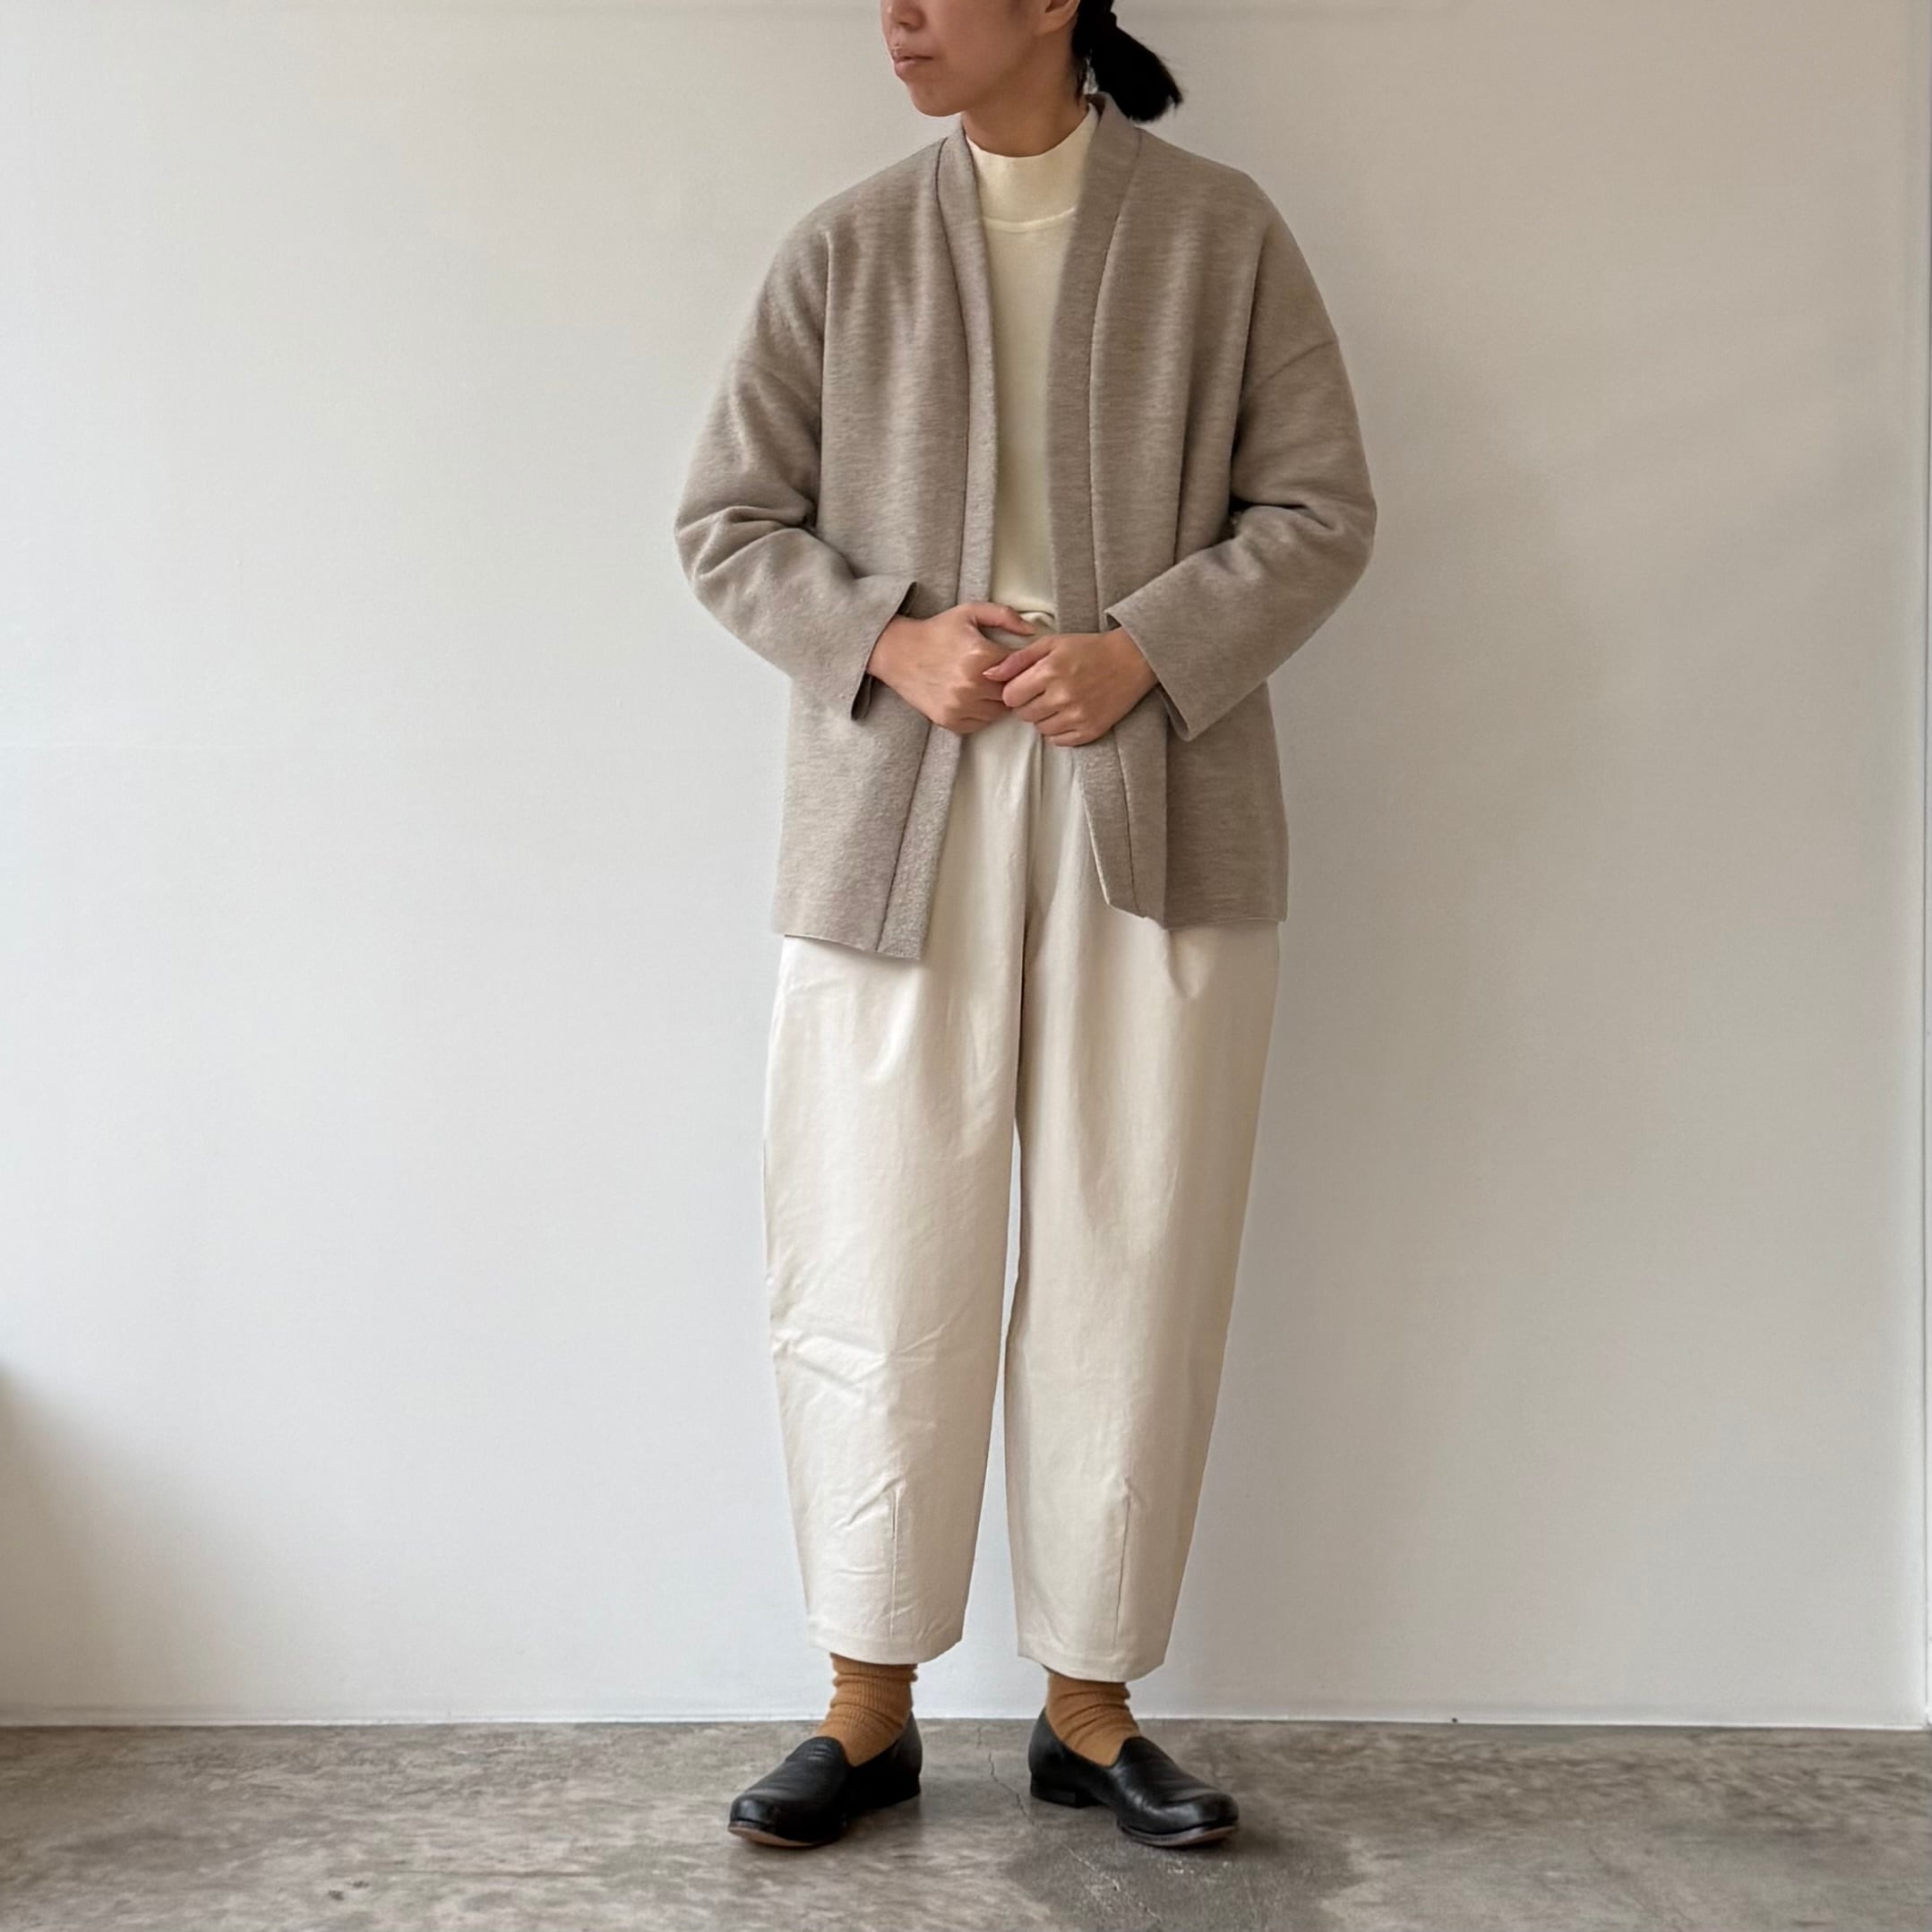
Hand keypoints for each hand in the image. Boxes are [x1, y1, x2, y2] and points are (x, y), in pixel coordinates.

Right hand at [867, 602, 1047, 732]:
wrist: (897, 653)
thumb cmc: (936, 631)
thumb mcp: (969, 612)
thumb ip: (1004, 616)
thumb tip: (1033, 631)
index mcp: (980, 657)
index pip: (1020, 668)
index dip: (1022, 665)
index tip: (1016, 661)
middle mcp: (971, 685)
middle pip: (1012, 693)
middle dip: (1012, 684)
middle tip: (1003, 674)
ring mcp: (960, 706)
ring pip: (999, 712)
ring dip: (999, 701)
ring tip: (989, 685)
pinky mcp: (950, 720)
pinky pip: (981, 723)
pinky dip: (982, 713)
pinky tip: (975, 697)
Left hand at [980, 626, 1159, 744]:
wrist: (1131, 660)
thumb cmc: (1089, 649)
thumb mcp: (1051, 643)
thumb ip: (1017, 659)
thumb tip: (989, 675)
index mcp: (1050, 671)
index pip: (1010, 697)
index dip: (1014, 691)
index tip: (1026, 685)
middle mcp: (1062, 695)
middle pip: (1023, 714)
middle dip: (1028, 704)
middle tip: (1044, 691)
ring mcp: (1077, 715)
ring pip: (1039, 729)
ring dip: (1043, 717)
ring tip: (1059, 700)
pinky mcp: (1090, 731)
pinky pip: (1058, 740)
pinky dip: (1059, 729)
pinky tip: (1069, 712)